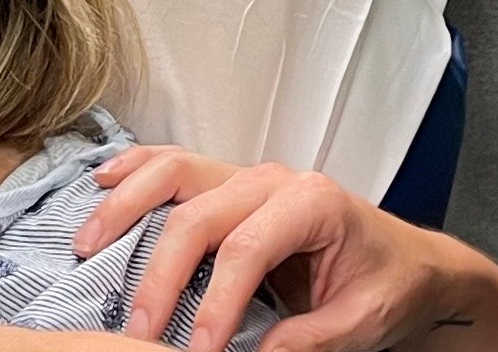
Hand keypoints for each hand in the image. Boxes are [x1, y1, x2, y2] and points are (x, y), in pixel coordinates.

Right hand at [75, 148, 497, 351]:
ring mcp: (247, 177)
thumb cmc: (390, 285)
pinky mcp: (230, 186)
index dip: (215, 302)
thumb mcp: (363, 322)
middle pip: (199, 215)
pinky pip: (174, 165)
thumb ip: (309, 339)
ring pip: (175, 175)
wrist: (409, 262)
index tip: (195, 351)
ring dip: (126, 208)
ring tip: (88, 246)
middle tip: (138, 330)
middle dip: (162, 274)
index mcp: (313, 204)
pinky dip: (136, 171)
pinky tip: (103, 184)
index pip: (247, 250)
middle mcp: (274, 180)